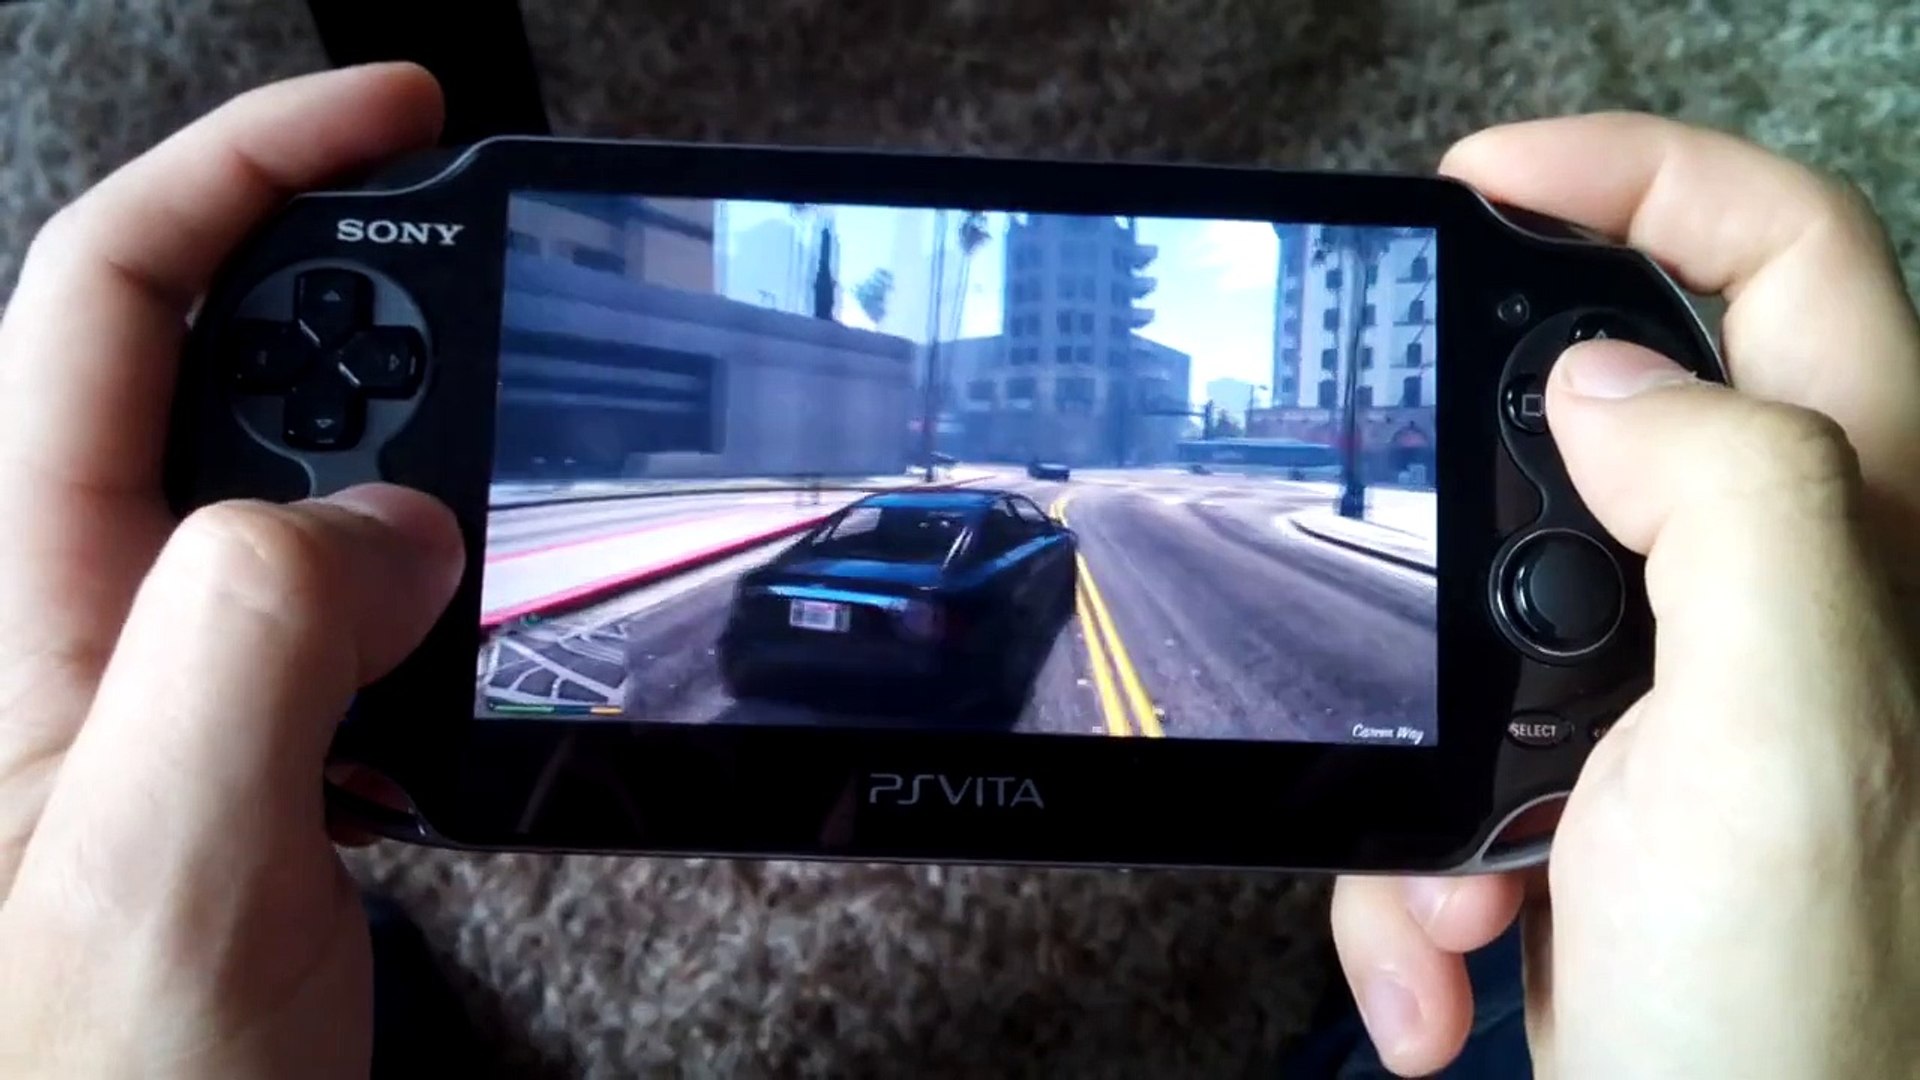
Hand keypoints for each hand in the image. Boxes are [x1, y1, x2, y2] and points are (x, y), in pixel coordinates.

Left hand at [0, 66, 463, 1076]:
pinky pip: (344, 606)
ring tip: (500, 523)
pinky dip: (435, 586)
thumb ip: (259, 641)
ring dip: (412, 470)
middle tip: (492, 327)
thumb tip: (393, 519)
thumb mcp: (165, 862)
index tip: (391, 114)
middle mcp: (82, 624)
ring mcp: (164, 691)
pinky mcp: (245, 753)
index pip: (105, 297)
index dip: (245, 166)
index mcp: (23, 606)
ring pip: (296, 490)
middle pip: (208, 360)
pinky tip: (470, 648)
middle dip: (360, 312)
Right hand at [1331, 115, 1919, 1075]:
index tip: (1483, 177)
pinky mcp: (1595, 794)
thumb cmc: (1800, 1030)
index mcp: (1866, 543)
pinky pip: (1454, 762)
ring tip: (1464, 895)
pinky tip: (1457, 959)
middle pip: (1603, 429)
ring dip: (1426, 765)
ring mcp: (1683, 702)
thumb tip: (1605, 381)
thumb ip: (1733, 509)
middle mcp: (1788, 601)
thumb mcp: (1786, 745)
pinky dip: (1416, 874)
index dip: (1643, 179)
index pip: (1792, 261)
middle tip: (1390, 559)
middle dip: (1463, 528)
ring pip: (1486, 618)